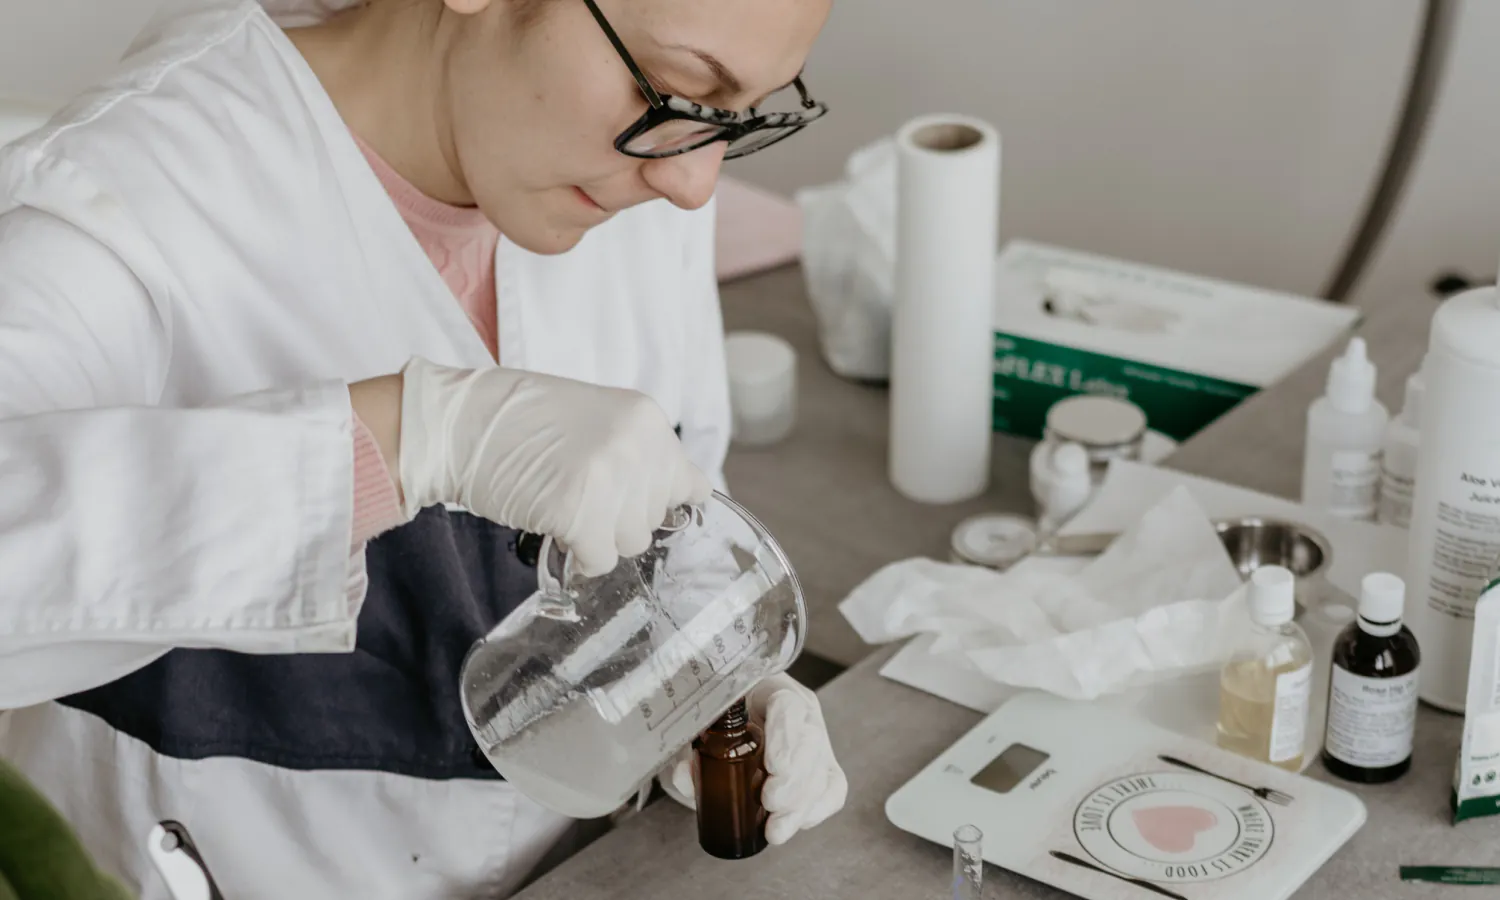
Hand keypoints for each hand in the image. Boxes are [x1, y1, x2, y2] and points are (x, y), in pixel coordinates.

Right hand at [394, 357, 711, 576]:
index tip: (628, 503)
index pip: (688, 484)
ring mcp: (612, 478)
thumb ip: (639, 452)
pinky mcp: (581, 511)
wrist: (460, 422)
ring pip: (632, 543)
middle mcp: (639, 445)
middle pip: (654, 519)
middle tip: (578, 495)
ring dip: (599, 537)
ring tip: (563, 506)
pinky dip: (578, 555)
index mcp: (647, 419)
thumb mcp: (598, 419)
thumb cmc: (520, 422)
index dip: (654, 502)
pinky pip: (600, 559)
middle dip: (619, 518)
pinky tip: (555, 528)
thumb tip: (684, 496)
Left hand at [667, 674, 847, 844]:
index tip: (773, 767)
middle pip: (811, 742)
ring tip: (776, 829)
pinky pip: (833, 790)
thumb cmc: (719, 719)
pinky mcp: (822, 768)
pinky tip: (795, 824)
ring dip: (801, 806)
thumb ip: (689, 749)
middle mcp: (801, 714)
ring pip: (823, 770)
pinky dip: (815, 811)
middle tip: (770, 802)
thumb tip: (684, 777)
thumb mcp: (701, 727)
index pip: (788, 706)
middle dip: (794, 780)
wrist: (732, 723)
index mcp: (771, 691)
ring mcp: (815, 741)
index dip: (785, 736)